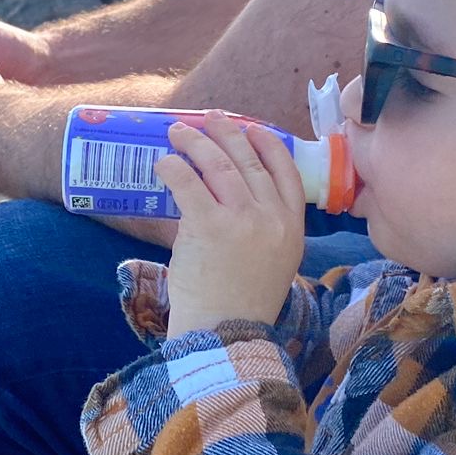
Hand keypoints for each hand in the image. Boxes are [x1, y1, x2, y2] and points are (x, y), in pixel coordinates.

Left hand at [157, 114, 304, 336]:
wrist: (225, 335)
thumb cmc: (241, 305)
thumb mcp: (273, 264)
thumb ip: (264, 232)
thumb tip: (230, 199)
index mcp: (293, 228)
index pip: (287, 173)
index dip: (269, 146)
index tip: (252, 129)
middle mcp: (273, 218)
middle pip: (249, 162)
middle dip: (227, 135)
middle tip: (210, 118)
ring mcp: (243, 220)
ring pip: (218, 165)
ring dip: (195, 143)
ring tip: (178, 132)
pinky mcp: (210, 226)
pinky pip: (188, 184)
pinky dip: (173, 167)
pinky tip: (163, 162)